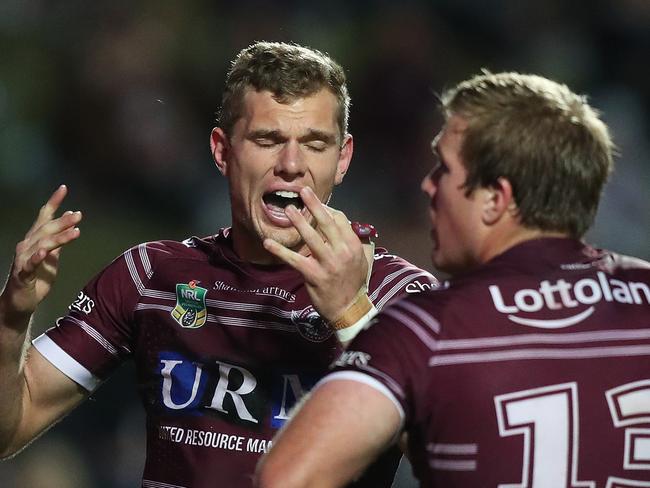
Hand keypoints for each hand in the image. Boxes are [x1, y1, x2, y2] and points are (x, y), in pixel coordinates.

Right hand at [1, 185, 81, 319]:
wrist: (20, 301)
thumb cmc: (36, 277)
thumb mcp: (52, 257)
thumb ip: (59, 241)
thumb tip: (70, 223)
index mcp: (35, 240)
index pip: (44, 217)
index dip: (53, 202)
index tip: (63, 188)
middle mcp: (27, 245)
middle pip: (46, 229)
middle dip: (62, 221)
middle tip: (79, 215)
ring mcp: (24, 259)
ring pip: (42, 244)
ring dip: (58, 238)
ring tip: (75, 232)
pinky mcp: (22, 274)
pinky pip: (30, 264)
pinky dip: (37, 257)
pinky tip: (45, 252)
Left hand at [263, 187, 368, 321]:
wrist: (349, 309)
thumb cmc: (354, 283)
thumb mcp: (361, 260)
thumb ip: (352, 241)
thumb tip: (341, 224)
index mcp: (353, 246)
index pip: (339, 220)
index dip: (327, 210)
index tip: (317, 204)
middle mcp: (342, 252)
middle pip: (327, 223)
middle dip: (314, 205)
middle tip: (303, 190)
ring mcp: (327, 263)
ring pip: (311, 237)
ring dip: (299, 221)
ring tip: (288, 209)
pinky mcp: (313, 275)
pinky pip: (294, 259)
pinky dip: (280, 251)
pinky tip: (268, 243)